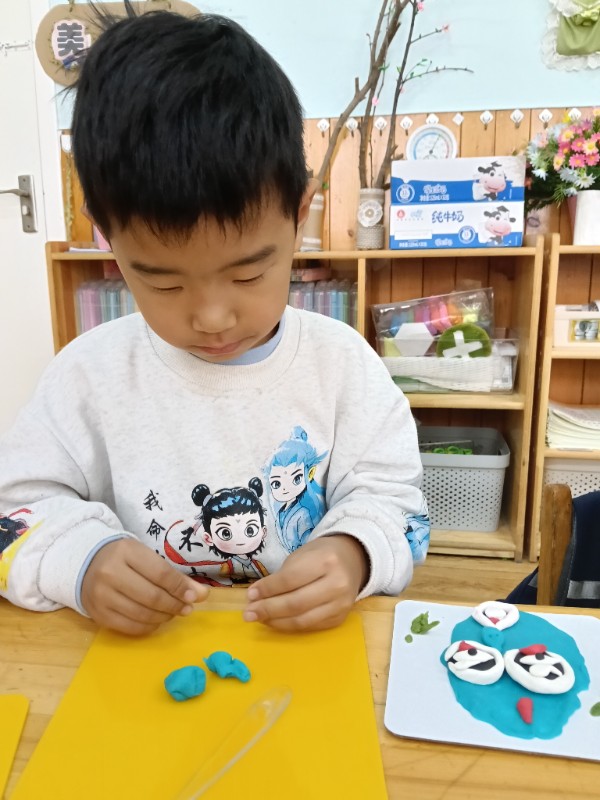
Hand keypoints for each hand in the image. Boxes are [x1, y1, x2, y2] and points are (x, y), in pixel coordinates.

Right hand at [81, 538, 208, 635]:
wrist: (87, 564)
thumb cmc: (124, 559)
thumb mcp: (147, 557)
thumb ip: (174, 575)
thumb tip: (202, 594)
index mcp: (126, 552)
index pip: (161, 574)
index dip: (181, 588)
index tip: (195, 596)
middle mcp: (110, 573)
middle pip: (152, 596)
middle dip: (175, 605)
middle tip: (187, 608)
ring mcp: (102, 596)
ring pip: (142, 614)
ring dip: (164, 617)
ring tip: (173, 613)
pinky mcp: (98, 614)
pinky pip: (130, 627)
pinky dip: (149, 626)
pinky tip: (157, 620)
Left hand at [243, 535, 368, 631]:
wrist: (353, 560)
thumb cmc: (321, 555)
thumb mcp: (302, 556)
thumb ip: (282, 576)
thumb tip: (256, 597)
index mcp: (326, 561)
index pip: (291, 579)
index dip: (268, 589)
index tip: (250, 594)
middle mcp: (337, 584)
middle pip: (296, 603)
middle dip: (268, 609)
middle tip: (248, 613)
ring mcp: (341, 604)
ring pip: (302, 620)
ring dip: (275, 622)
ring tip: (258, 619)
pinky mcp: (340, 618)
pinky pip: (310, 626)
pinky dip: (289, 626)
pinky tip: (276, 621)